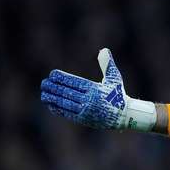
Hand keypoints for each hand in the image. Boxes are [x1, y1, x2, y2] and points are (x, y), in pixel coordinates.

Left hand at [40, 48, 156, 130]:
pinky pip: (68, 113)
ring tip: (43, 94)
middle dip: (54, 87)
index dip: (62, 78)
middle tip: (44, 83)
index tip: (52, 74)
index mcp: (95, 89)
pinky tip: (51, 104)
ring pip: (65, 103)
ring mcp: (86, 111)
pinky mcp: (84, 119)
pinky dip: (58, 109)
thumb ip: (107, 65)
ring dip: (53, 98)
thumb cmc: (118, 95)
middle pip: (67, 93)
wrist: (126, 116)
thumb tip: (104, 50)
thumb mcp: (114, 79)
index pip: (74, 82)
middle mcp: (89, 100)